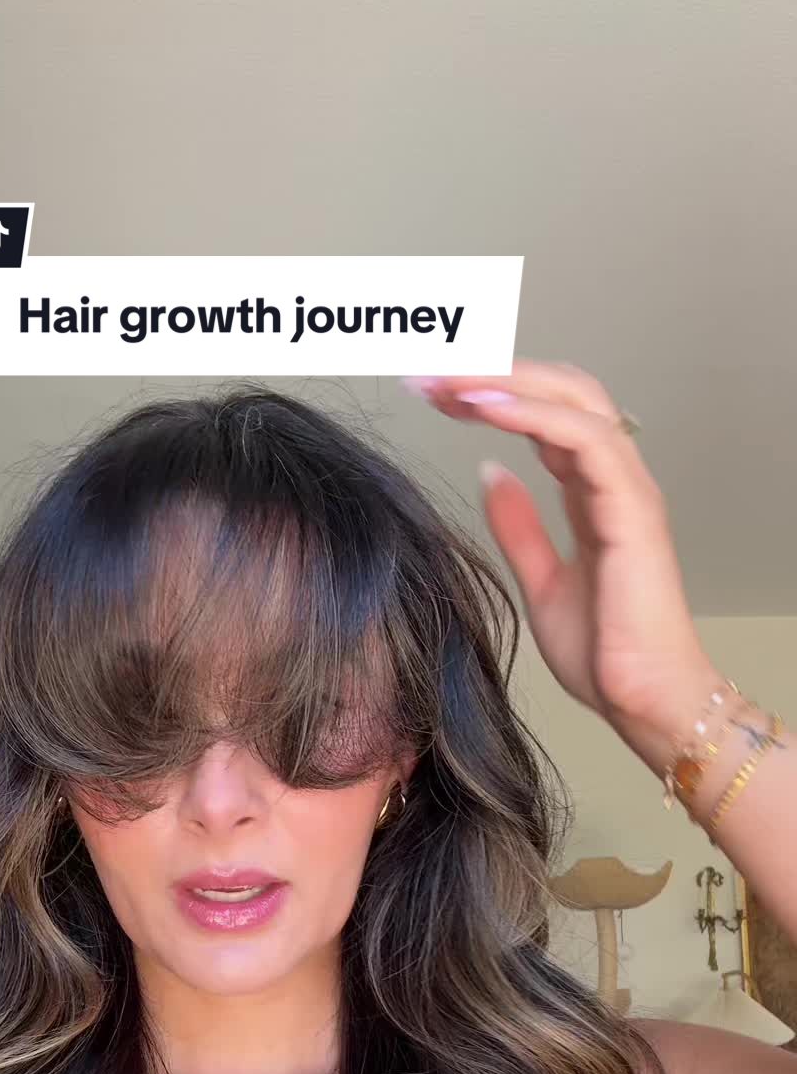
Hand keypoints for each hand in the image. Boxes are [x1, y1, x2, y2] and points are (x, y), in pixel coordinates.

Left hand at [404, 359, 715, 741]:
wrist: (641, 701)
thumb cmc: (605, 654)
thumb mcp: (539, 582)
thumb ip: (518, 527)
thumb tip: (489, 472)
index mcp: (593, 493)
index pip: (544, 418)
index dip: (492, 397)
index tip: (434, 393)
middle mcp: (614, 479)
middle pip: (563, 393)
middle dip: (498, 372)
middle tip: (432, 374)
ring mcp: (627, 489)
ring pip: (575, 402)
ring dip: (509, 383)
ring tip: (451, 380)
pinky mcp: (632, 509)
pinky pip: (585, 438)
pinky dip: (534, 414)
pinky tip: (485, 406)